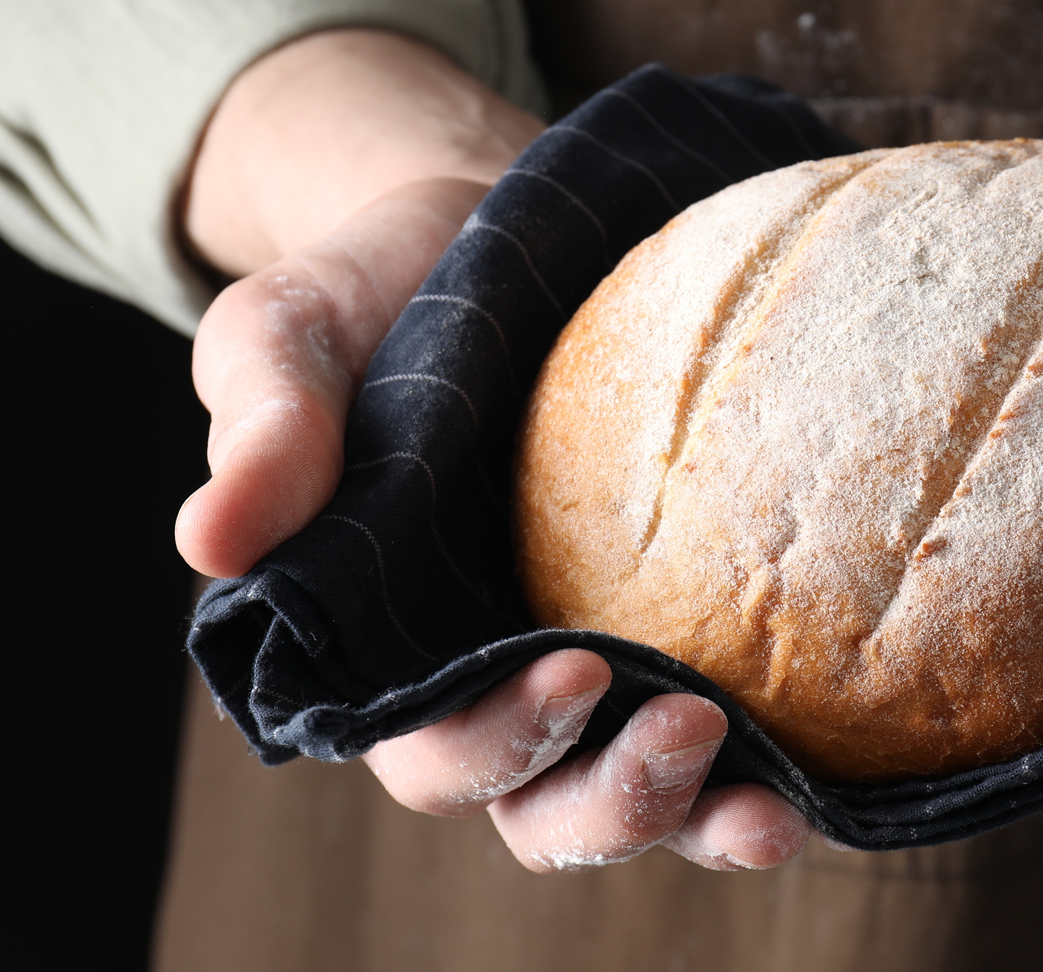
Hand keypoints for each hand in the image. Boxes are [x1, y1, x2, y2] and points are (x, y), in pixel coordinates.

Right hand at [176, 29, 810, 870]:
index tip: (574, 674)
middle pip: (547, 807)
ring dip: (707, 817)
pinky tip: (833, 760)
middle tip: (690, 734)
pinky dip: (782, 759)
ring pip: (645, 793)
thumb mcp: (293, 335)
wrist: (492, 225)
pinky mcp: (688, 610)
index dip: (494, 740)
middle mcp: (498, 676)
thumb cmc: (380, 290)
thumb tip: (209, 540)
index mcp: (387, 648)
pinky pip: (740, 717)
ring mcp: (603, 652)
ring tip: (775, 812)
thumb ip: (264, 426)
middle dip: (614, 803)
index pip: (430, 747)